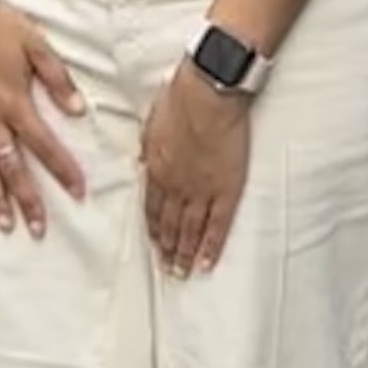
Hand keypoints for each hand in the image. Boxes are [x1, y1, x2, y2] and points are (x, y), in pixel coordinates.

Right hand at [0, 0, 88, 233]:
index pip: (44, 146)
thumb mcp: (36, 44)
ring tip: (5, 225)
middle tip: (38, 229)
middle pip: (11, 169)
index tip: (78, 192)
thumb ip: (57, 79)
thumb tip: (77, 109)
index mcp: (14, 103)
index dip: (63, 171)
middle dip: (26, 201)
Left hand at [139, 61, 254, 275]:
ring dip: (184, 253)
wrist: (207, 94)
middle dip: (167, 248)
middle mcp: (175, 186)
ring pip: (190, 231)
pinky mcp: (225, 190)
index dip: (153, 227)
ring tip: (182, 273)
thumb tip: (142, 161)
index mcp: (157, 168)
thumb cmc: (181, 97)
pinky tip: (207, 263)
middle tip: (166, 268)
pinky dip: (210, 247)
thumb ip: (148, 146)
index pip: (153, 206)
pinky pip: (217, 226)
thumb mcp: (152, 122)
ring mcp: (200, 191)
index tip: (154, 243)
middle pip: (170, 224)